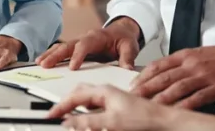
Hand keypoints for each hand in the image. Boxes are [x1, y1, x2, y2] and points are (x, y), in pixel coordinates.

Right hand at [35, 17, 140, 70]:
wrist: (122, 30)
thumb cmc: (124, 38)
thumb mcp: (130, 46)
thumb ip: (128, 57)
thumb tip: (127, 69)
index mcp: (97, 37)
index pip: (85, 45)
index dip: (78, 55)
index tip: (72, 67)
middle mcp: (85, 37)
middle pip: (68, 45)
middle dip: (56, 55)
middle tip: (45, 64)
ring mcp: (79, 42)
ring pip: (61, 47)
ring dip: (50, 54)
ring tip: (39, 63)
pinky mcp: (76, 47)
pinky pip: (62, 49)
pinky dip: (51, 54)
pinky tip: (43, 61)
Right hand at [48, 83, 172, 130]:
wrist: (163, 119)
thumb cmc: (143, 117)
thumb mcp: (111, 122)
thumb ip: (88, 122)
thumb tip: (69, 123)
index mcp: (102, 91)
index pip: (74, 97)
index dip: (60, 107)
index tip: (51, 115)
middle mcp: (105, 92)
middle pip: (78, 94)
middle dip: (66, 103)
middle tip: (57, 115)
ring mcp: (111, 98)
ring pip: (86, 100)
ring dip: (76, 107)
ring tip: (68, 116)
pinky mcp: (116, 105)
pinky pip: (95, 106)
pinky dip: (86, 111)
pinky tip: (87, 118)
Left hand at [130, 41, 214, 108]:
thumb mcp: (200, 54)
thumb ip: (182, 63)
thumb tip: (164, 74)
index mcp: (186, 55)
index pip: (159, 65)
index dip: (144, 75)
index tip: (134, 84)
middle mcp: (192, 64)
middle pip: (164, 77)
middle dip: (146, 88)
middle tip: (134, 97)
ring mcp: (204, 76)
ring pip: (177, 88)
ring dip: (161, 99)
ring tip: (149, 107)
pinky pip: (197, 99)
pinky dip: (184, 106)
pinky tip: (175, 113)